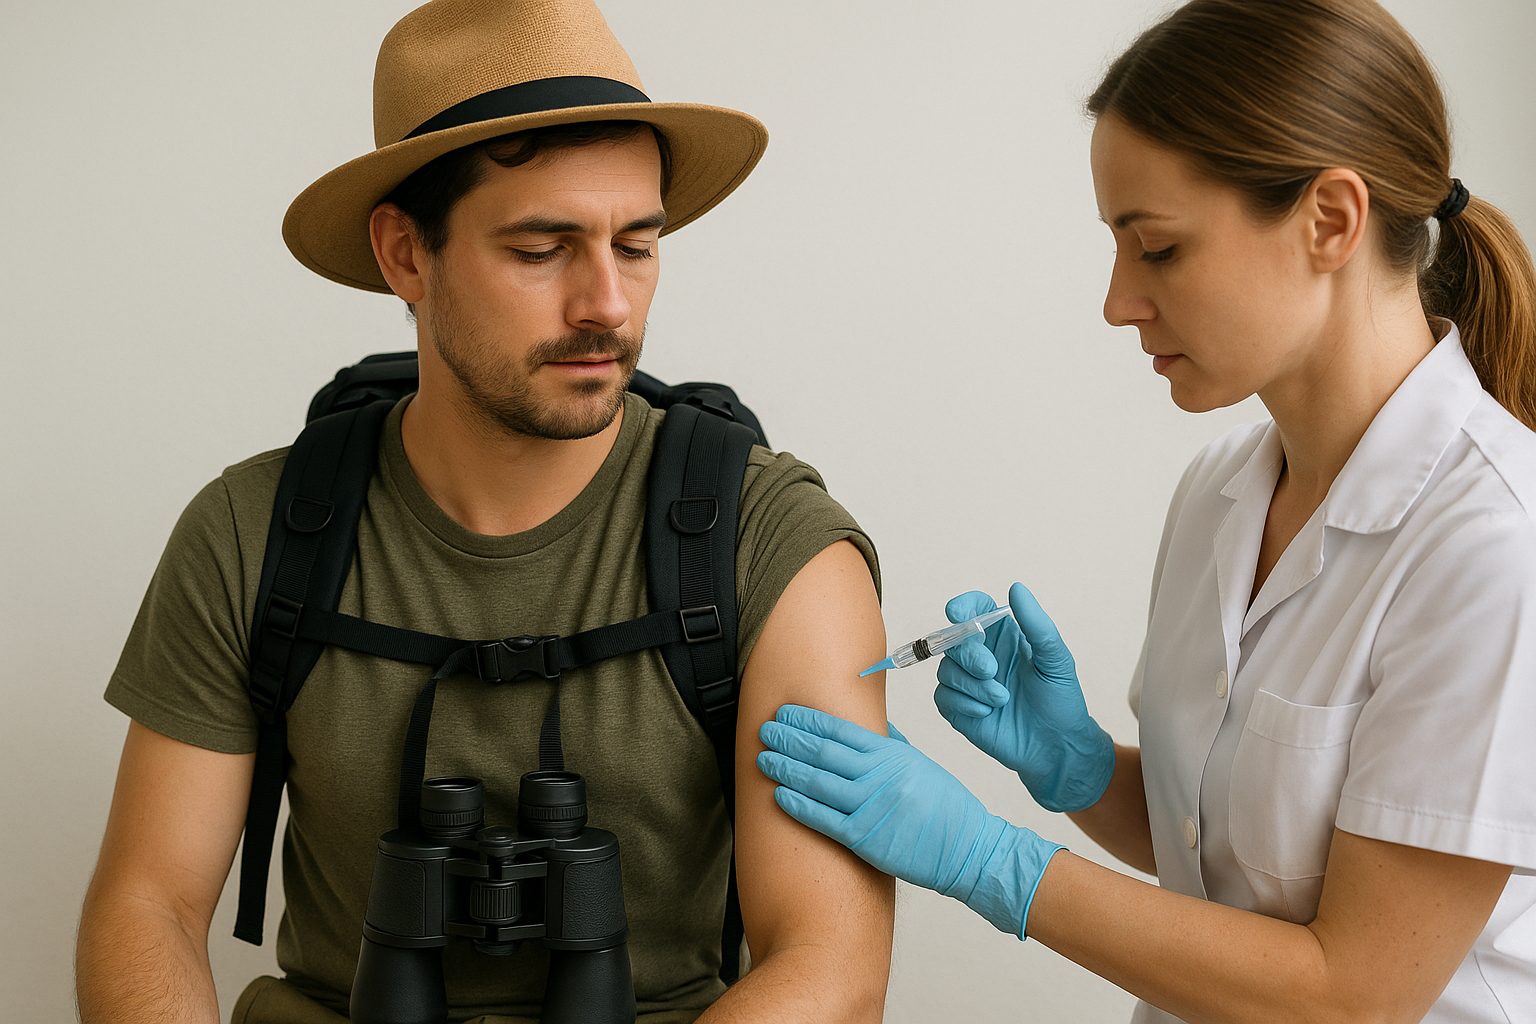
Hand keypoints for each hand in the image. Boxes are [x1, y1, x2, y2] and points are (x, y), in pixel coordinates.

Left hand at [756, 704, 1064, 937]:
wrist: (970, 850)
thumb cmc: (947, 808)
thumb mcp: (921, 765)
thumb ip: (891, 746)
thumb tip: (869, 725)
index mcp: (892, 755)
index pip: (841, 730)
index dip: (809, 720)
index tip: (785, 712)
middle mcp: (880, 776)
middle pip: (824, 752)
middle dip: (790, 738)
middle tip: (765, 729)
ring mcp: (872, 807)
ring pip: (818, 782)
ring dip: (786, 768)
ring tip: (764, 758)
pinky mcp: (866, 839)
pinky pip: (824, 819)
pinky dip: (799, 805)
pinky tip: (779, 795)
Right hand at [936, 583, 1114, 812]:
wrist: (1057, 748)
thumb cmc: (1061, 701)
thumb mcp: (1056, 660)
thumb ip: (1036, 624)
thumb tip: (1016, 587)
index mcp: (1003, 636)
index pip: (974, 609)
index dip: (962, 606)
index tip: (957, 613)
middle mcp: (982, 655)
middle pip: (953, 639)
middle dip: (969, 654)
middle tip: (992, 670)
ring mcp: (967, 682)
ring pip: (946, 670)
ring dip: (973, 685)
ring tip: (1002, 699)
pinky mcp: (958, 708)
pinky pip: (943, 696)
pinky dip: (965, 704)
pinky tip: (988, 713)